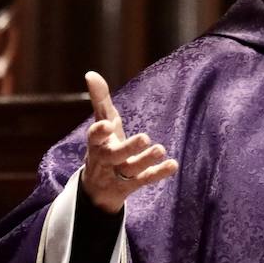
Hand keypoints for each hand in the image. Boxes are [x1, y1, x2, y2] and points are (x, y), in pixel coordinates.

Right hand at [81, 71, 178, 212]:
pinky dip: (158, 173)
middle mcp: (106, 160)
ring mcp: (118, 175)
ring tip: (160, 149)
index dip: (99, 132)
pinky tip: (173, 164)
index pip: (93, 138)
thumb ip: (99, 99)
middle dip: (128, 148)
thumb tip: (90, 73)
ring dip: (146, 160)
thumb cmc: (103, 146)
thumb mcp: (102, 122)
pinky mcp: (131, 185)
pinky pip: (145, 180)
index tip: (107, 125)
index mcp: (96, 144)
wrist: (98, 189)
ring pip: (131, 169)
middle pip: (114, 156)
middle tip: (144, 138)